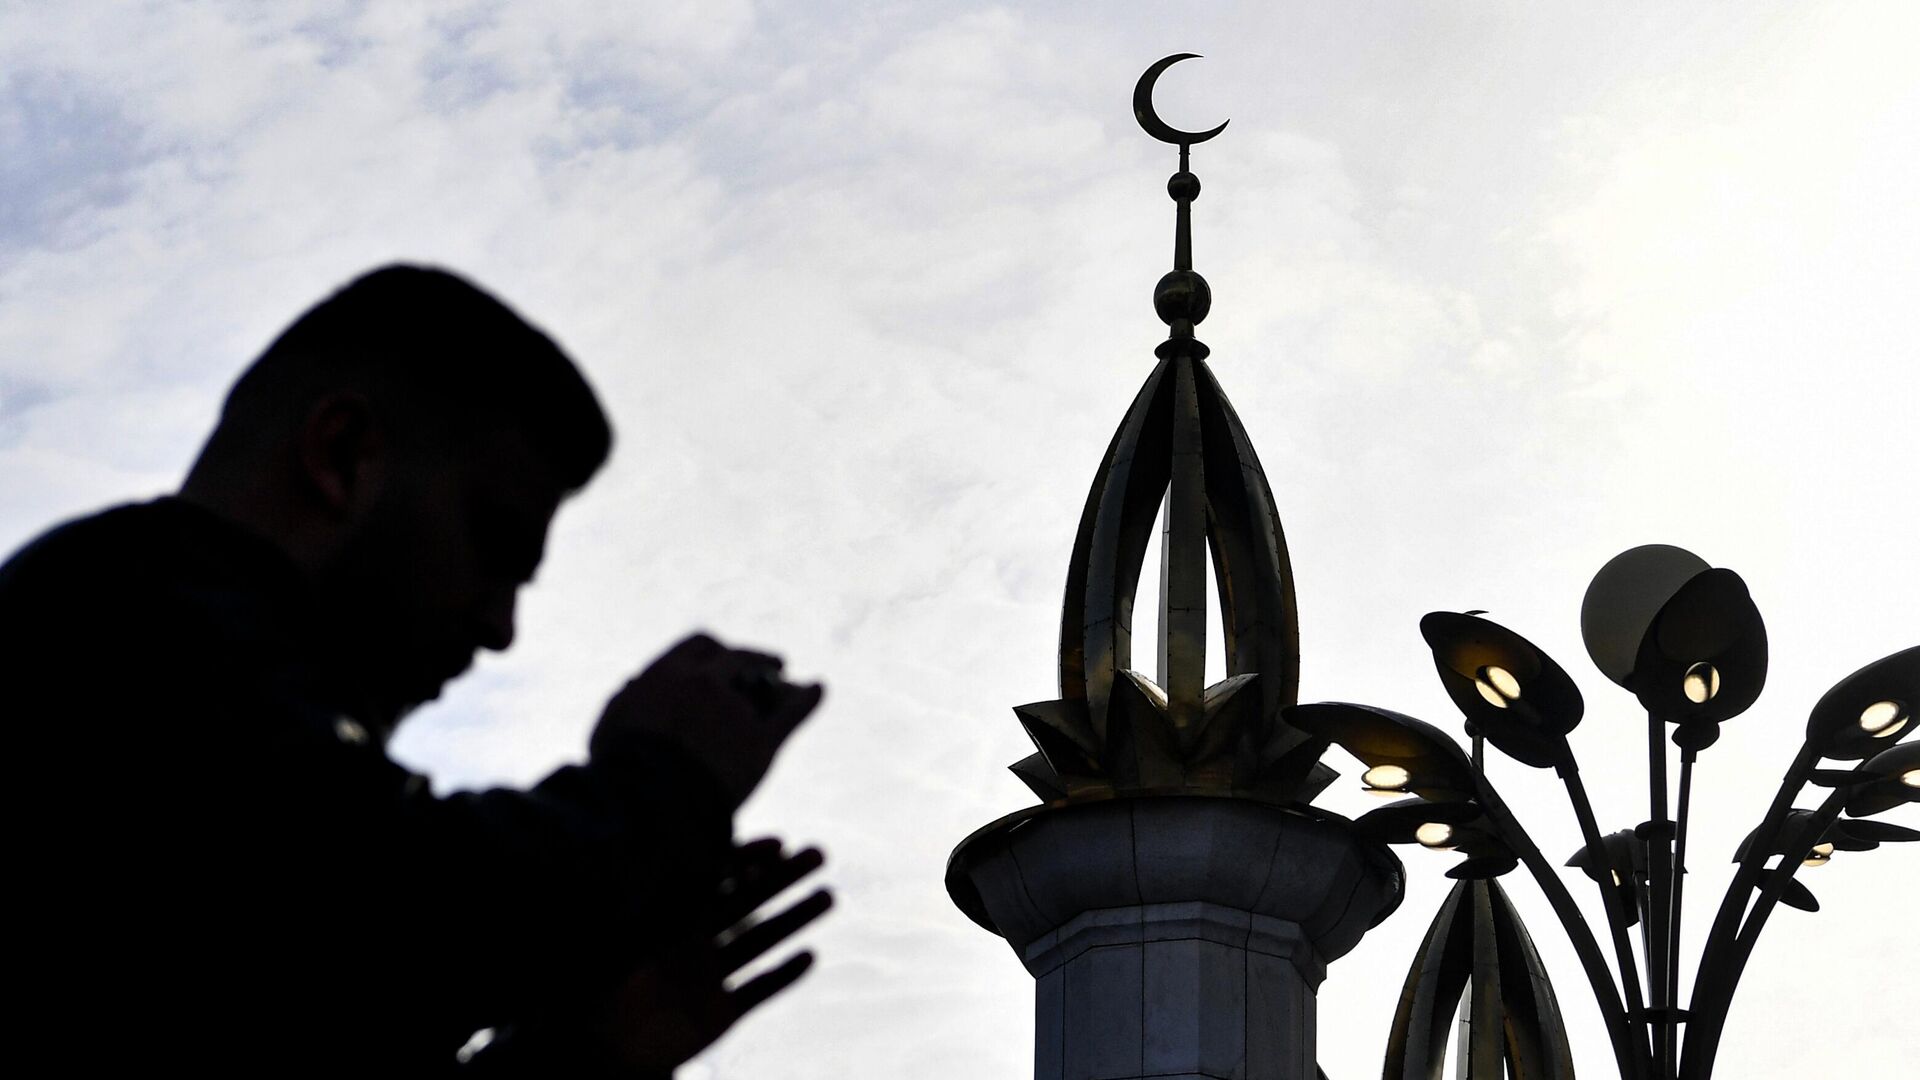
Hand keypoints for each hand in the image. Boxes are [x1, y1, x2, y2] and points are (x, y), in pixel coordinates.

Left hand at [591, 839, 832, 1072]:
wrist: (600, 1055)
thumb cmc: (591, 997)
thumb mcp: (609, 945)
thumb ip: (632, 906)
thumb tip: (642, 855)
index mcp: (669, 921)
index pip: (717, 879)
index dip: (748, 859)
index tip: (778, 843)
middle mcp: (696, 943)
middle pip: (749, 902)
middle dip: (784, 878)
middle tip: (819, 854)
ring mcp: (711, 978)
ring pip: (761, 940)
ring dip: (795, 918)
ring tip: (828, 896)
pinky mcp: (721, 1014)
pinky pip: (759, 990)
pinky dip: (783, 975)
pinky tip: (809, 956)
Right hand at [592, 633, 823, 807]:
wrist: (646, 804)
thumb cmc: (617, 773)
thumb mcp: (609, 728)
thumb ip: (627, 700)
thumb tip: (634, 683)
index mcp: (666, 673)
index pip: (700, 646)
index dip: (716, 651)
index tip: (722, 658)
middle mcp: (705, 681)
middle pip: (737, 658)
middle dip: (751, 660)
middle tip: (765, 667)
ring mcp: (736, 709)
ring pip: (766, 682)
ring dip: (777, 679)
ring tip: (789, 681)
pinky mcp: (760, 742)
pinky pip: (792, 711)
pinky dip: (809, 698)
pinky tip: (819, 689)